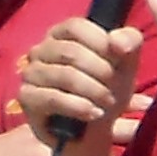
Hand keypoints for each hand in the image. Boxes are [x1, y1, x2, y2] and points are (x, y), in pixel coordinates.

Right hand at [17, 19, 144, 155]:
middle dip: (100, 72)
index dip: (100, 43)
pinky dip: (78, 106)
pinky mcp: (26, 98)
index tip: (119, 61)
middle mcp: (41, 49)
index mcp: (62, 34)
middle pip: (70, 52)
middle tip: (115, 89)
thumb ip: (130, 42)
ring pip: (64, 75)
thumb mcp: (126, 64)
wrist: (94, 129)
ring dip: (93, 91)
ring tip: (106, 104)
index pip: (75, 26)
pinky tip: (93, 114)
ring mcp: (30, 73)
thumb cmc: (107, 90)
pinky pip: (52, 98)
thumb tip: (117, 41)